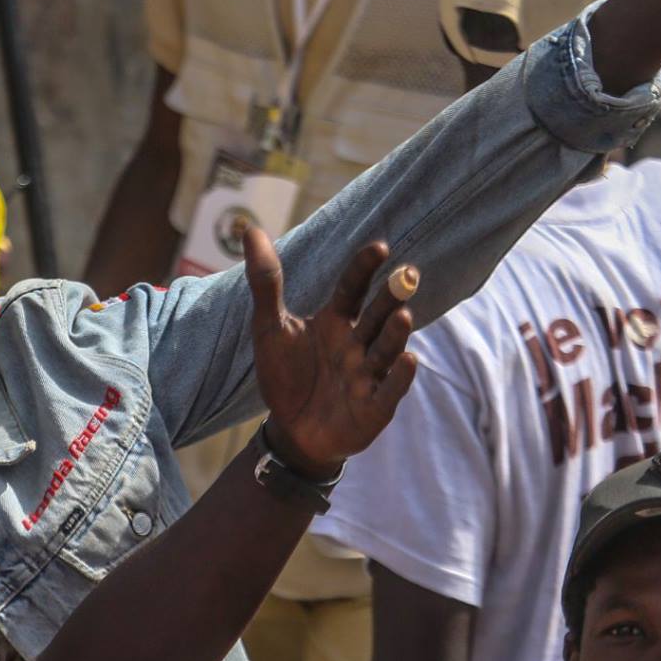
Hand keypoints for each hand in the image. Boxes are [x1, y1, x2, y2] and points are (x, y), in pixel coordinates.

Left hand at [244, 229, 417, 478]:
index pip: (352, 288)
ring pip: (386, 350)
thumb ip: (266, 282)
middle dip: (392, 297)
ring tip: (401, 316)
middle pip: (377, 315)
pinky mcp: (375, 407)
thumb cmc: (285, 375)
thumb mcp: (270, 328)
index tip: (379, 247)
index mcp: (336, 321)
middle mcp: (358, 343)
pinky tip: (409, 360)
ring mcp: (369, 374)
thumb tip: (251, 230)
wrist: (291, 430)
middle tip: (406, 274)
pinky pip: (390, 390)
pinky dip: (400, 377)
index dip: (364, 269)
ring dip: (395, 334)